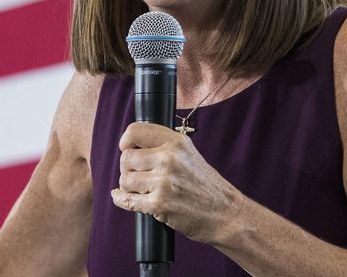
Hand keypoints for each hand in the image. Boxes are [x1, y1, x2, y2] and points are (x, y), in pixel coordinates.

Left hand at [111, 122, 241, 243]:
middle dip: (127, 168)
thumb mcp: (189, 154)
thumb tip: (130, 145)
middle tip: (137, 175)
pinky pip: (127, 200)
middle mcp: (169, 158)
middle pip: (126, 158)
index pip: (135, 131)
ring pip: (125, 180)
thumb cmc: (207, 187)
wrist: (226, 215)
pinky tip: (121, 197)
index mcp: (177, 142)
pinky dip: (121, 199)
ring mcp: (163, 182)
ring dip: (128, 186)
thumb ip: (163, 146)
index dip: (126, 141)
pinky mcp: (159, 204)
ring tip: (141, 189)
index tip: (127, 148)